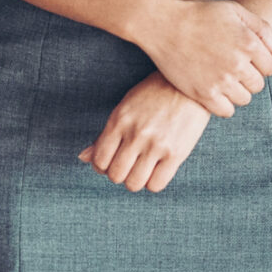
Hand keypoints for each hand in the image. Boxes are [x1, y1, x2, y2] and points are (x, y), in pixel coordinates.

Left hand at [78, 72, 211, 191]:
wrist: (188, 86)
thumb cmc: (153, 94)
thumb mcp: (125, 107)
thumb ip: (105, 134)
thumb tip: (83, 157)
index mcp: (119, 121)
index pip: (100, 160)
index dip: (101, 167)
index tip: (110, 162)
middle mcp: (136, 134)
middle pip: (116, 175)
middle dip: (118, 174)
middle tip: (127, 165)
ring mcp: (156, 145)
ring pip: (134, 183)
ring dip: (135, 180)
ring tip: (141, 169)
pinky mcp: (176, 154)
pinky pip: (156, 184)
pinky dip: (153, 182)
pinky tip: (156, 170)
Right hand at [133, 0, 271, 117]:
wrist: (162, 23)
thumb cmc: (198, 13)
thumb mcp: (234, 11)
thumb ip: (263, 29)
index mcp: (249, 43)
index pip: (270, 67)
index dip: (259, 63)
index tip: (245, 59)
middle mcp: (238, 64)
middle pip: (258, 85)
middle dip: (249, 77)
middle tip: (231, 67)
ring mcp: (221, 81)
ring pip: (244, 99)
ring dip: (237, 91)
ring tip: (222, 78)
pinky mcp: (203, 93)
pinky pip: (226, 111)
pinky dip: (224, 104)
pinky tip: (215, 91)